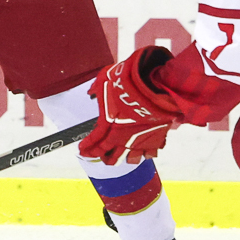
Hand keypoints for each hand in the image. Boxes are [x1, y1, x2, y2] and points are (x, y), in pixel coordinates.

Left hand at [81, 46, 181, 165]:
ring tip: (121, 158)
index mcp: (108, 125)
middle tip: (100, 156)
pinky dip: (146, 153)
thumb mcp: (104, 80)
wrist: (151, 84)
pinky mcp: (156, 137)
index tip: (83, 150)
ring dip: (124, 158)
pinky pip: (150, 152)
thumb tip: (91, 90)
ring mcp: (140, 139)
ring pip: (131, 158)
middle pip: (111, 155)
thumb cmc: (127, 82)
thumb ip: (96, 88)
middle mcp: (123, 136)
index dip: (88, 148)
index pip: (95, 141)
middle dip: (104, 157)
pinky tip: (143, 152)